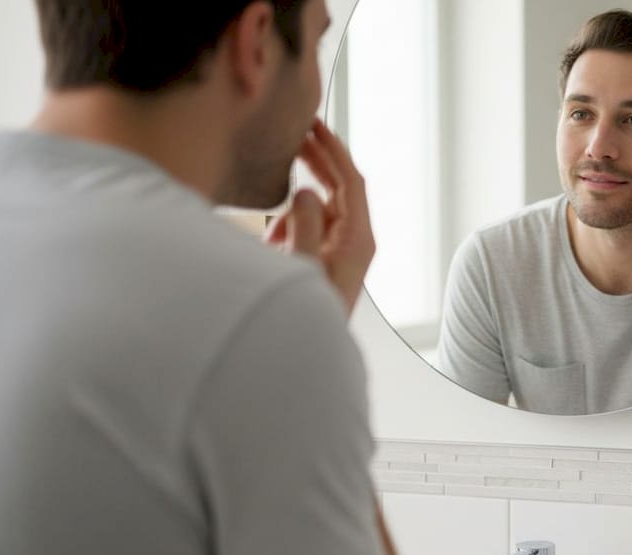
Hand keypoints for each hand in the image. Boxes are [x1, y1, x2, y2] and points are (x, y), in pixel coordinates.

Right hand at [265, 118, 375, 312]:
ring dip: (294, 207)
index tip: (315, 123)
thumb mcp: (302, 264)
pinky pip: (308, 229)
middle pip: (339, 187)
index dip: (334, 149)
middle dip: (317, 160)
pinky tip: (273, 246)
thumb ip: (304, 223)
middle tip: (294, 132)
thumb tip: (305, 190)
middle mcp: (354, 241)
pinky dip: (289, 227)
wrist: (305, 354)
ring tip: (275, 233)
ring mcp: (341, 250)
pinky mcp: (326, 260)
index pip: (352, 181)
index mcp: (358, 239)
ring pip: (319, 208)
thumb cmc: (309, 314)